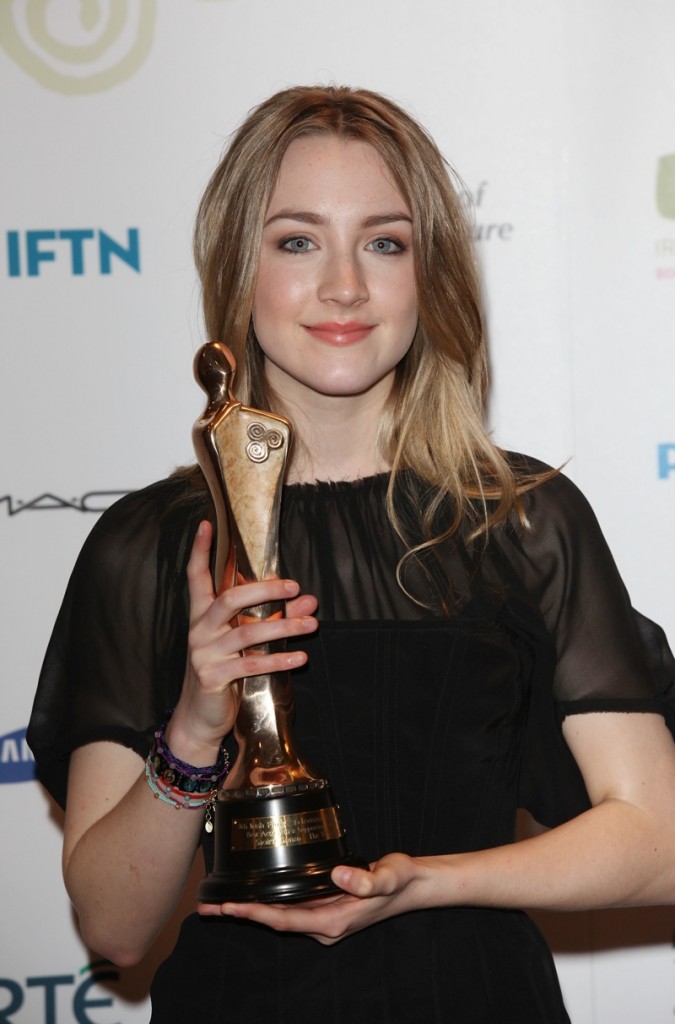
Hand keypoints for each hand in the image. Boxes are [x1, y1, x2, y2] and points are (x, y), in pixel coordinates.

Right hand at [168, 520, 317, 759]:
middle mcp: (199, 630)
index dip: (200, 550)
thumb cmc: (223, 671)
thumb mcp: (246, 641)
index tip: (207, 524)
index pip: (197, 576)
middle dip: (262, 589)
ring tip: (312, 625)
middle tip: (294, 586)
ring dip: (283, 627)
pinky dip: (278, 659)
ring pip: (246, 633)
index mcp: (202, 615)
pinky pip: (250, 665)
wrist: (200, 718)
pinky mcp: (213, 678)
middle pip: (228, 599)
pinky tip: (300, 657)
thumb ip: (275, 617)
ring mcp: (204, 654)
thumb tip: (309, 601)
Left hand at [199, 853, 427, 943]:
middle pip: (274, 921)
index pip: (285, 920)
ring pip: (278, 916)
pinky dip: (265, 903)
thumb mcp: (388, 877)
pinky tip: (252, 896)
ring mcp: (322, 917)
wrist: (413, 885)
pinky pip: (287, 908)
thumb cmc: (400, 880)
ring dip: (249, 910)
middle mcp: (323, 924)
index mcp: (333, 921)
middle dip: (240, 915)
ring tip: (218, 904)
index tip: (229, 908)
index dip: (255, 914)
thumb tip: (337, 876)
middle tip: (206, 908)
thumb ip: (365, 880)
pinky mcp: (323, 907)